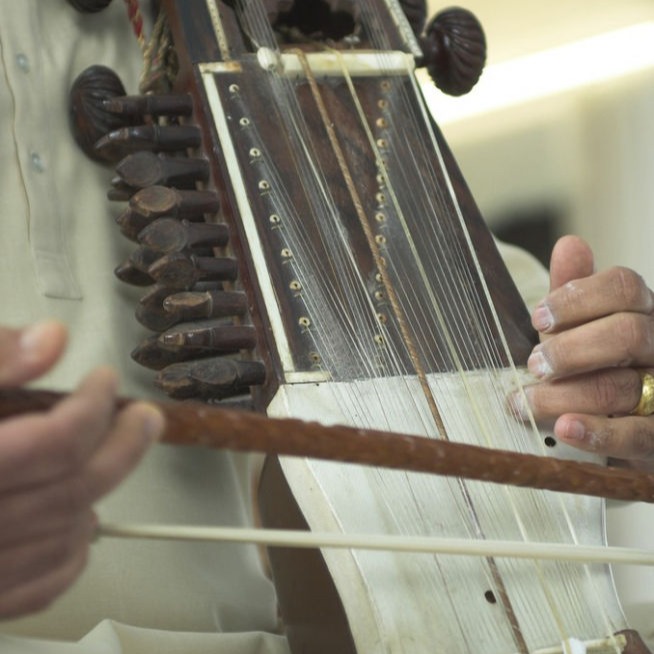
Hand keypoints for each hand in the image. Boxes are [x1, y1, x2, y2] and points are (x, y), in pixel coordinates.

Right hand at [0, 321, 164, 618]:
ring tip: (111, 455)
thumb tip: (52, 339)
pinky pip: (46, 583)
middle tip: (146, 416)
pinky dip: (76, 548)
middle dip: (124, 443)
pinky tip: (81, 517)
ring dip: (104, 490)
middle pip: (77, 486)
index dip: (94, 404)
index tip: (104, 381)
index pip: (57, 439)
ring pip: (71, 534)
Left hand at [509, 236, 653, 472]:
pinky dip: (598, 432)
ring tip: (526, 402)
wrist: (619, 425)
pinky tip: (564, 428)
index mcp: (643, 311)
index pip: (624, 286)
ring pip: (623, 386)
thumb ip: (575, 294)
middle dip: (571, 349)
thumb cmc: (594, 366)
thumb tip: (569, 243)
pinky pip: (638, 435)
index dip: (578, 298)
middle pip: (627, 333)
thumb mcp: (581, 328)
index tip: (538, 317)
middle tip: (534, 365)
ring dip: (565, 394)